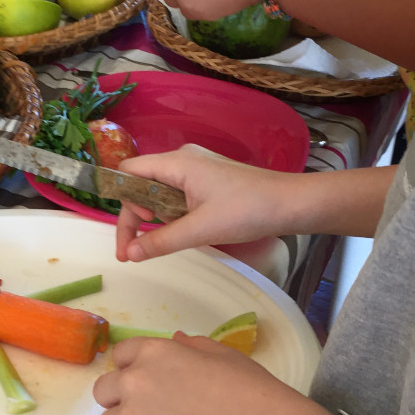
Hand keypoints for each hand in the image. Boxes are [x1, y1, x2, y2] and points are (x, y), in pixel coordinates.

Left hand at [93, 332, 323, 414]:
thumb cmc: (250, 392)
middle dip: (121, 400)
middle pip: (104, 391)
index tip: (147, 385)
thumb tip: (176, 341)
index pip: (121, 356)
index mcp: (154, 353)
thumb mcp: (222, 354)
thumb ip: (191, 346)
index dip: (132, 370)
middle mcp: (135, 382)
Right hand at [113, 145, 300, 262]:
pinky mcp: (209, 179)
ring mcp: (197, 169)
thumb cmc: (247, 210)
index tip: (132, 235)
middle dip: (137, 218)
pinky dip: (176, 215)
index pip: (129, 173)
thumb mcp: (200, 229)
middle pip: (142, 185)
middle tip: (138, 251)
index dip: (122, 204)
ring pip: (160, 193)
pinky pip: (178, 195)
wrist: (291, 203)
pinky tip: (189, 230)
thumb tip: (130, 254)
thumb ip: (161, 241)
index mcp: (176, 163)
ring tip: (174, 238)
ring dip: (159, 218)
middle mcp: (182, 160)